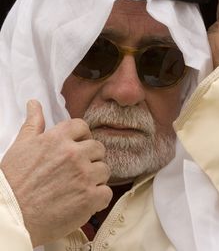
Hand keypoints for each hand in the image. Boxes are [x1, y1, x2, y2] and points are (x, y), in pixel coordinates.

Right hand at [0, 100, 111, 246]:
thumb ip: (34, 123)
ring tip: (80, 186)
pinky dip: (99, 198)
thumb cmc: (13, 181)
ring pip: (104, 169)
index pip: (82, 126)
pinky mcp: (89, 198)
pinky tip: (85, 200)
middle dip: (90, 157)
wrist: (11, 215)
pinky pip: (107, 192)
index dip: (81, 136)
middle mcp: (74, 154)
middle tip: (78, 169)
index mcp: (58, 138)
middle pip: (98, 148)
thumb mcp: (21, 145)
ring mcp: (83, 176)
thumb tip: (34, 103)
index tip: (78, 146)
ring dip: (95, 178)